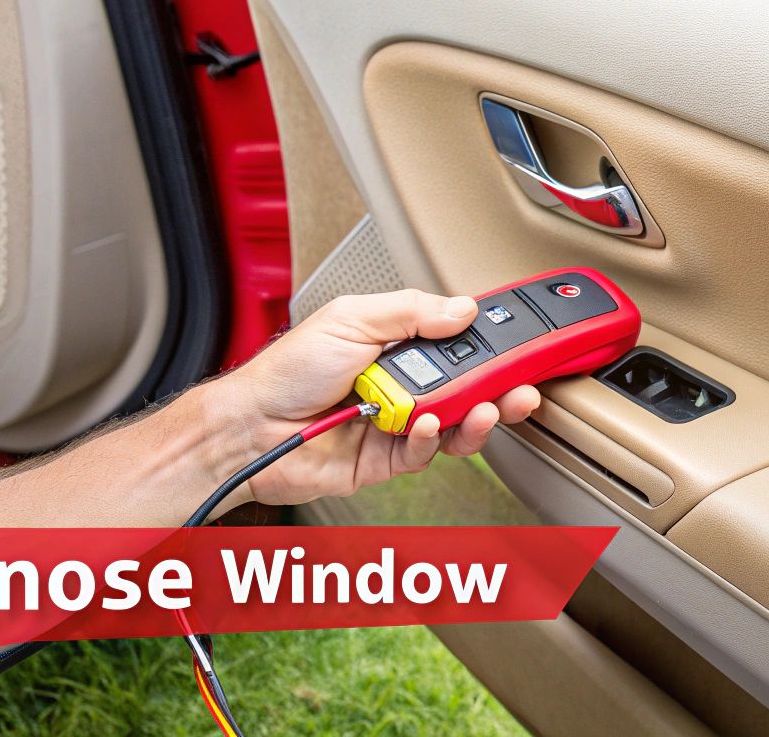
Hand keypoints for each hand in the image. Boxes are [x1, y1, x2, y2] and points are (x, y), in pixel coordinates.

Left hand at [197, 289, 541, 508]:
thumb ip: (410, 312)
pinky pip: (425, 453)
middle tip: (520, 384)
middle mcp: (401, 385)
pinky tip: (429, 424)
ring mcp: (397, 424)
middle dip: (498, 386)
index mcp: (395, 346)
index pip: (456, 343)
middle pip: (466, 387)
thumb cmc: (285, 372)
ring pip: (455, 424)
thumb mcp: (350, 319)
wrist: (248, 428)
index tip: (517, 344)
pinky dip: (432, 440)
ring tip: (488, 408)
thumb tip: (462, 308)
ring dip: (477, 417)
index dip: (488, 345)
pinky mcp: (387, 461)